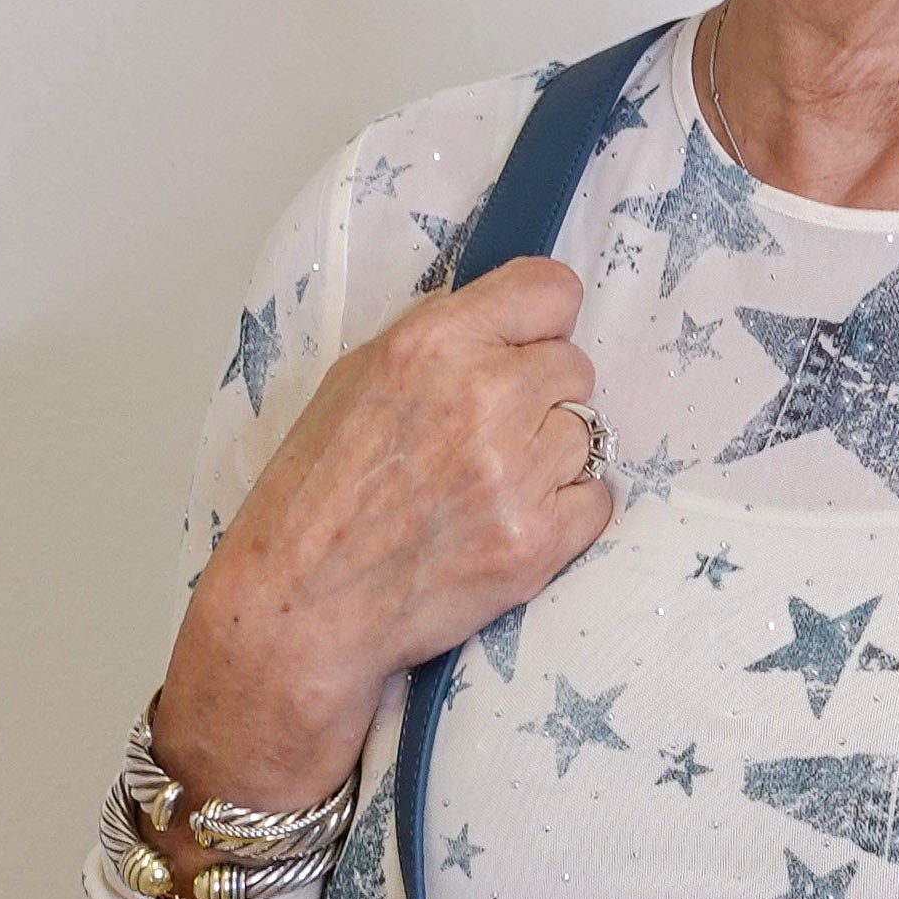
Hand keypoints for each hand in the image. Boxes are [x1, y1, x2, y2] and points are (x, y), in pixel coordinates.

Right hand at [148, 257, 610, 819]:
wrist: (301, 607)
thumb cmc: (316, 496)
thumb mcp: (355, 380)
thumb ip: (440, 344)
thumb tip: (507, 326)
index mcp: (431, 343)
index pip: (551, 290)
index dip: (542, 322)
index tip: (527, 345)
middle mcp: (482, 396)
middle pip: (575, 367)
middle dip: (541, 396)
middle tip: (490, 435)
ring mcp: (515, 472)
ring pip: (585, 434)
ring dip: (549, 457)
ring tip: (487, 487)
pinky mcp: (538, 539)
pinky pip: (596, 498)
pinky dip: (564, 512)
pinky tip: (508, 523)